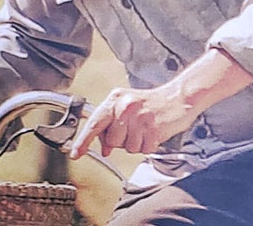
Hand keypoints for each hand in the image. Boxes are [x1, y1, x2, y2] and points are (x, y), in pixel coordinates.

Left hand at [68, 85, 198, 158]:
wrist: (177, 98)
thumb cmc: (150, 104)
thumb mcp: (126, 109)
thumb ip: (111, 126)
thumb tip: (103, 148)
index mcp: (115, 99)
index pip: (94, 123)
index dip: (84, 141)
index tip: (75, 153)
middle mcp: (125, 106)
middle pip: (112, 140)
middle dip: (121, 141)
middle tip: (133, 129)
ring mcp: (140, 117)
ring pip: (128, 147)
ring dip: (136, 143)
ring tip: (144, 130)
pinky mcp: (153, 128)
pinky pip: (143, 149)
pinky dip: (148, 145)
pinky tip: (152, 133)